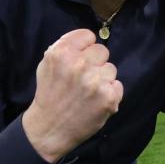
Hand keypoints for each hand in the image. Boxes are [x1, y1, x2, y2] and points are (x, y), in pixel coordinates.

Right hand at [22, 29, 122, 162]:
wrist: (49, 128)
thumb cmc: (49, 94)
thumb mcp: (47, 64)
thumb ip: (64, 46)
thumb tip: (87, 38)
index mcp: (62, 53)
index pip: (88, 35)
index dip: (85, 48)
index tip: (79, 59)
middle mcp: (79, 65)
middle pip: (102, 51)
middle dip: (94, 63)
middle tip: (83, 79)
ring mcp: (96, 82)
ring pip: (111, 69)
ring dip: (102, 79)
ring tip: (88, 93)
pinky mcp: (108, 98)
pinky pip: (118, 86)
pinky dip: (109, 94)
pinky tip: (95, 102)